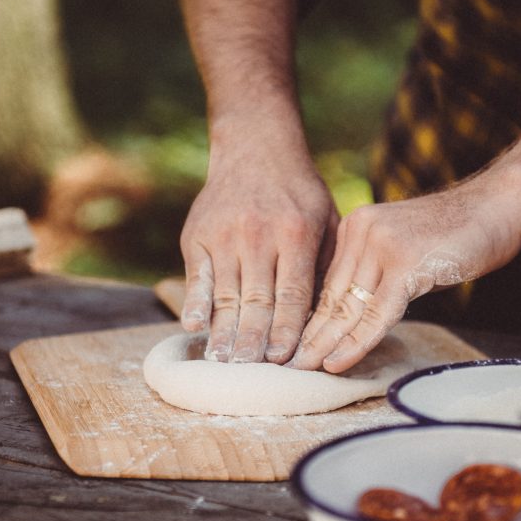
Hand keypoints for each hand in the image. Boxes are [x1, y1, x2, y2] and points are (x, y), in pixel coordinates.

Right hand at [179, 119, 338, 363]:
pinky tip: (194, 327)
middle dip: (254, 341)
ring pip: (226, 294)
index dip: (287, 331)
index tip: (284, 360)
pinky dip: (194, 303)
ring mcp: (224, 235)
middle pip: (256, 301)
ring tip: (223, 363)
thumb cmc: (300, 194)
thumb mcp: (327, 222)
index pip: (291, 294)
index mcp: (295, 234)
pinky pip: (197, 276)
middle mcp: (257, 235)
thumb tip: (326, 320)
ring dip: (224, 333)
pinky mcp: (197, 235)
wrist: (256, 148)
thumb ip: (325, 266)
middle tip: (250, 373)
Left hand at [291, 169, 520, 372]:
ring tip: (306, 370)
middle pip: (332, 296)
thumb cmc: (457, 233)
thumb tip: (355, 317)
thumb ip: (378, 276)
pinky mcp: (405, 263)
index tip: (296, 346)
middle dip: (311, 336)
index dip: (311, 319)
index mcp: (355, 227)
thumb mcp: (404, 251)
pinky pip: (376, 313)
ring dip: (326, 344)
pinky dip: (357, 342)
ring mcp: (382, 246)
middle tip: (291, 366)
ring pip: (349, 307)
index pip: (328, 283)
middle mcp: (361, 231)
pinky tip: (338, 361)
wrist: (499, 206)